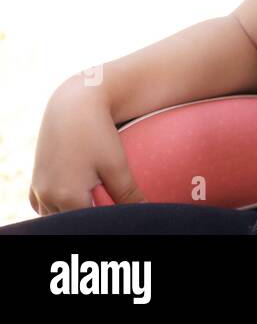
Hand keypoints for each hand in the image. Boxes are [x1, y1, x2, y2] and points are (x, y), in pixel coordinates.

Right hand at [28, 74, 147, 214]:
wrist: (73, 105)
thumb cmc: (98, 133)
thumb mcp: (117, 164)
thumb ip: (129, 194)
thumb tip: (147, 211)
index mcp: (69, 197)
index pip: (91, 225)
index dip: (106, 222)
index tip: (120, 217)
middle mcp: (48, 197)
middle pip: (71, 223)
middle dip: (89, 220)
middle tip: (107, 208)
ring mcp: (39, 190)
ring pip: (55, 217)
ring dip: (72, 216)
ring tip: (93, 204)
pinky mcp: (36, 182)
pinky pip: (44, 206)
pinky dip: (57, 208)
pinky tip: (75, 201)